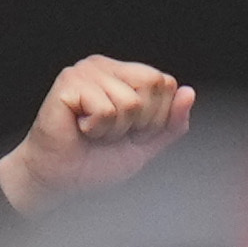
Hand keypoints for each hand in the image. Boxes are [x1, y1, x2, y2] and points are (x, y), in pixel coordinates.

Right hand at [0, 54, 194, 211]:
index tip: (129, 133)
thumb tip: (189, 93)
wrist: (58, 180)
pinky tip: (80, 130)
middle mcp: (105, 66)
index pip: (166, 83)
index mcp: (125, 74)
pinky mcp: (69, 83)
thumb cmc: (95, 161)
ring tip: (93, 133)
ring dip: (114, 130)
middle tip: (110, 133)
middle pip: (154, 85)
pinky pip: (106, 110)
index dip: (156, 118)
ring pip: (130, 102)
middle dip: (139, 122)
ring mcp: (86, 71)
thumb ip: (170, 124)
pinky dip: (97, 130)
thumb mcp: (144, 146)